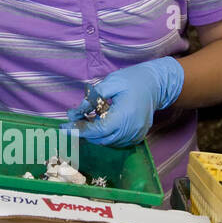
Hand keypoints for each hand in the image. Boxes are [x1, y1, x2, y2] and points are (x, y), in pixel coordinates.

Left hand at [65, 57, 184, 145]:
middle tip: (74, 120)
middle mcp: (130, 129)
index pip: (96, 130)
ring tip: (88, 119)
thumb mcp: (109, 84)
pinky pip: (117, 142)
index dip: (79, 130)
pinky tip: (101, 124)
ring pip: (107, 142)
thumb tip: (74, 114)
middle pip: (100, 139)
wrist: (157, 84)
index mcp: (124, 115)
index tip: (64, 127)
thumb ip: (91, 100)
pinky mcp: (138, 137)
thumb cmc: (133, 80)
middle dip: (85, 131)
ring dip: (94, 134)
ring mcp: (135, 135)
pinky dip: (106, 136)